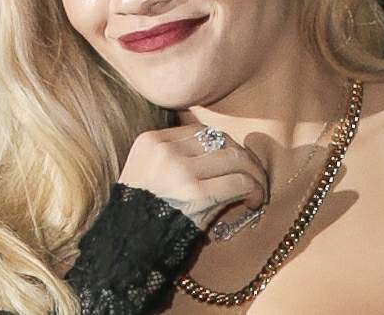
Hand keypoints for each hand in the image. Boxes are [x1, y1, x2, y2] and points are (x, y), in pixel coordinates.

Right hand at [118, 124, 268, 229]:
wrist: (126, 251)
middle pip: (220, 140)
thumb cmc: (142, 217)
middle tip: (254, 175)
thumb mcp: (147, 174)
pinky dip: (254, 190)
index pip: (201, 131)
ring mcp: (179, 170)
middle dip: (243, 157)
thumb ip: (175, 158)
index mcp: (151, 141)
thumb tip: (222, 152)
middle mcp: (164, 150)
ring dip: (254, 173)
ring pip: (235, 158)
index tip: (233, 162)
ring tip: (257, 189)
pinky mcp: (195, 194)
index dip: (223, 145)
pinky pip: (239, 182)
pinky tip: (253, 202)